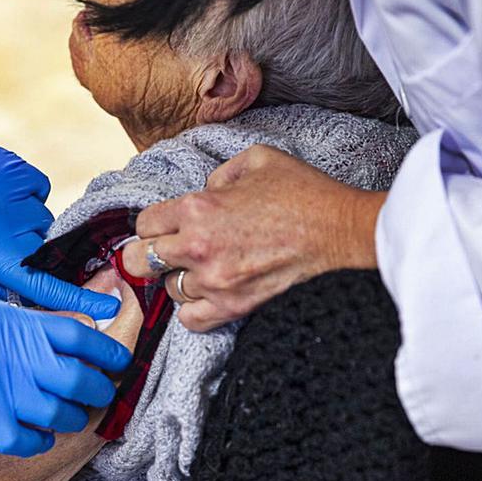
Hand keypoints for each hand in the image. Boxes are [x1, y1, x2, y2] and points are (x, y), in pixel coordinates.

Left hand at [0, 115, 119, 318]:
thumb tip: (31, 307)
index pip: (39, 282)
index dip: (76, 299)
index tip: (109, 310)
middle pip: (43, 246)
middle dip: (31, 255)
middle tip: (1, 251)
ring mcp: (3, 181)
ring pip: (41, 217)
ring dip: (26, 226)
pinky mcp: (4, 159)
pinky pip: (36, 186)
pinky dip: (24, 197)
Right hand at [0, 291, 131, 456]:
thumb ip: (11, 321)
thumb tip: (45, 329)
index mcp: (13, 320)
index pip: (84, 334)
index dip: (109, 348)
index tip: (117, 357)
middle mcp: (18, 354)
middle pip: (85, 378)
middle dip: (99, 389)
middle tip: (98, 393)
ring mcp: (4, 391)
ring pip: (66, 415)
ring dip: (72, 418)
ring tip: (66, 416)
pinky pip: (32, 442)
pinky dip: (38, 441)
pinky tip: (31, 435)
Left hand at [121, 145, 385, 331]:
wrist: (341, 233)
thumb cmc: (304, 193)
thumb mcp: (258, 160)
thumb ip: (219, 173)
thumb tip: (205, 190)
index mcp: (198, 207)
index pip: (144, 223)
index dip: (153, 224)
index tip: (166, 226)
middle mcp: (197, 246)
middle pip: (140, 261)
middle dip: (149, 254)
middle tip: (169, 252)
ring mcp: (214, 281)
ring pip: (169, 290)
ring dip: (181, 280)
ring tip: (205, 270)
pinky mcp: (233, 308)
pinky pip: (190, 320)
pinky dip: (194, 310)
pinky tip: (209, 295)